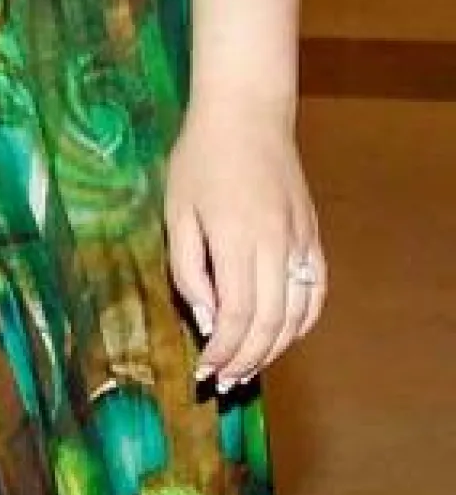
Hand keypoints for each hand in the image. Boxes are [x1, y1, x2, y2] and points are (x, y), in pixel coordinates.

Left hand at [164, 101, 325, 390]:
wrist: (247, 112)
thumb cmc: (201, 158)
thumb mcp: (177, 211)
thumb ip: (189, 270)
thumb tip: (209, 319)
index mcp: (237, 240)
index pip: (237, 316)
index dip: (222, 352)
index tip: (204, 370)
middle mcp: (276, 244)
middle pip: (270, 323)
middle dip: (247, 360)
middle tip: (225, 381)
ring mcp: (300, 239)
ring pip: (298, 313)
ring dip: (275, 348)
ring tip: (249, 367)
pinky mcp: (312, 233)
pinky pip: (316, 289)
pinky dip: (302, 321)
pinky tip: (283, 335)